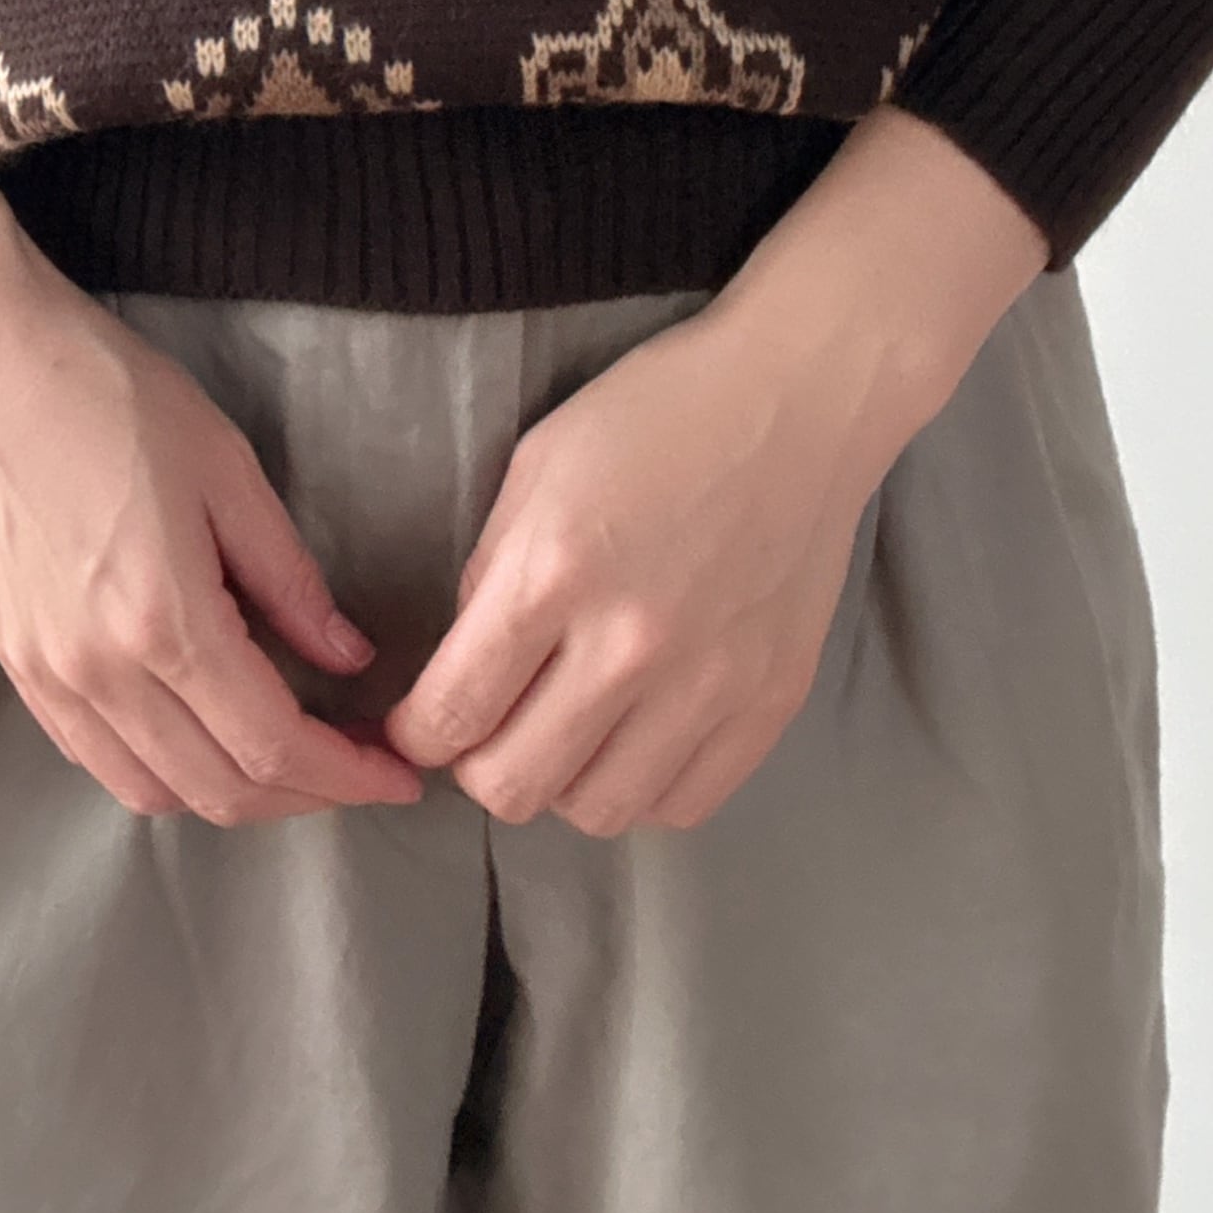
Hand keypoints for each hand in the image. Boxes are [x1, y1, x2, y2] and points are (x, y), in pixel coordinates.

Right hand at [0, 40, 425, 827]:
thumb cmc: (115, 400)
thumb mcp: (230, 474)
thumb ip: (291, 581)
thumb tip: (348, 660)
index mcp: (164, 620)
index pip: (273, 744)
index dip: (349, 775)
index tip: (401, 774)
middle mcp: (100, 670)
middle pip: (220, 790)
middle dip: (306, 794)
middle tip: (362, 765)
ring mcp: (48, 675)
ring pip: (155, 794)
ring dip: (234, 794)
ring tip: (290, 756)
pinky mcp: (16, 664)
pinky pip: (98, 759)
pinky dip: (163, 773)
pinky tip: (203, 734)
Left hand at [379, 105, 1049, 833]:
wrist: (797, 400)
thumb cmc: (657, 414)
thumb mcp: (538, 468)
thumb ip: (493, 574)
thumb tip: (463, 666)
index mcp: (554, 572)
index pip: (452, 712)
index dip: (415, 734)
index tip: (414, 727)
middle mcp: (630, 644)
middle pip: (514, 785)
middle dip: (474, 768)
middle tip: (483, 733)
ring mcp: (710, 683)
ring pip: (597, 811)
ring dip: (559, 784)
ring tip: (561, 734)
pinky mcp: (770, 703)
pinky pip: (683, 804)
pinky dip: (641, 789)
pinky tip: (631, 740)